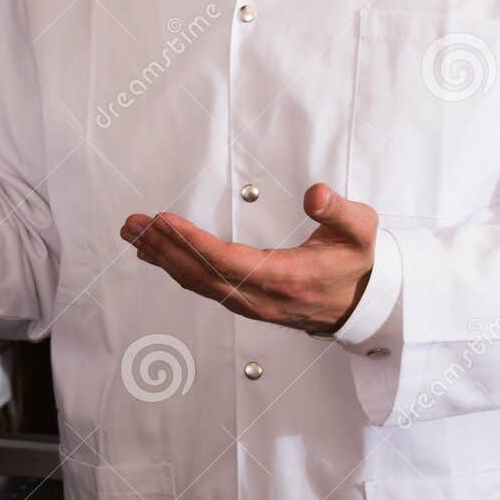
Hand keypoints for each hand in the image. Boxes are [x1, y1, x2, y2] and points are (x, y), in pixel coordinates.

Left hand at [120, 183, 377, 334]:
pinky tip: (157, 255)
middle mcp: (262, 297)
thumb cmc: (358, 264)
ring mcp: (251, 304)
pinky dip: (176, 268)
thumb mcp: (360, 232)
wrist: (365, 305)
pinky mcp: (245, 303)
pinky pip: (203, 287)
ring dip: (163, 258)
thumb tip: (315, 193)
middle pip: (201, 274)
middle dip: (163, 247)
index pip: (226, 261)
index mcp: (286, 279)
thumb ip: (338, 211)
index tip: (163, 221)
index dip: (191, 242)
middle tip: (133, 224)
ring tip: (135, 234)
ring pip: (197, 283)